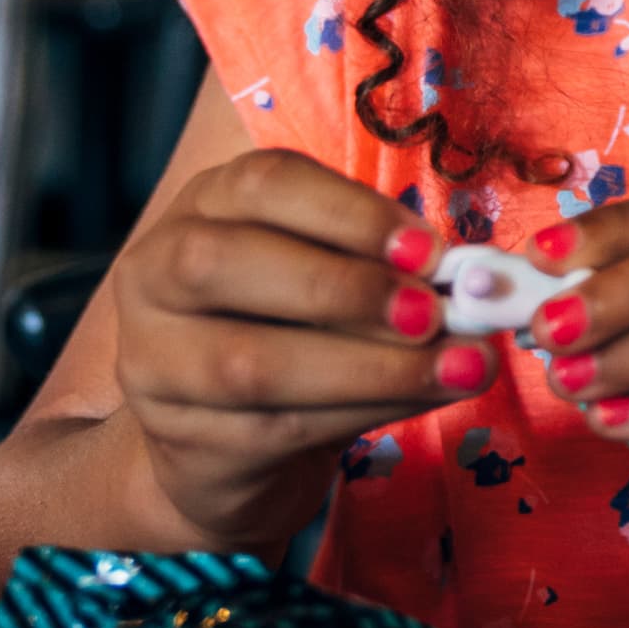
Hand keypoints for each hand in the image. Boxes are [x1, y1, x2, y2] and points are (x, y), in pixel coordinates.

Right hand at [109, 149, 475, 548]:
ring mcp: (151, 360)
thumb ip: (389, 270)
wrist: (225, 442)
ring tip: (456, 367)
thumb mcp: (335, 280)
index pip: (263, 185)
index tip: (430, 250)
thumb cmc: (297, 332)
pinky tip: (421, 401)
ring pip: (250, 363)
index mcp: (205, 208)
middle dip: (346, 288)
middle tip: (435, 314)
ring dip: (369, 367)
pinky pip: (272, 427)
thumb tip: (477, 282)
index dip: (350, 213)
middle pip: (227, 263)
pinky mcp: (176, 436)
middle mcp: (157, 273)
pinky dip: (361, 413)